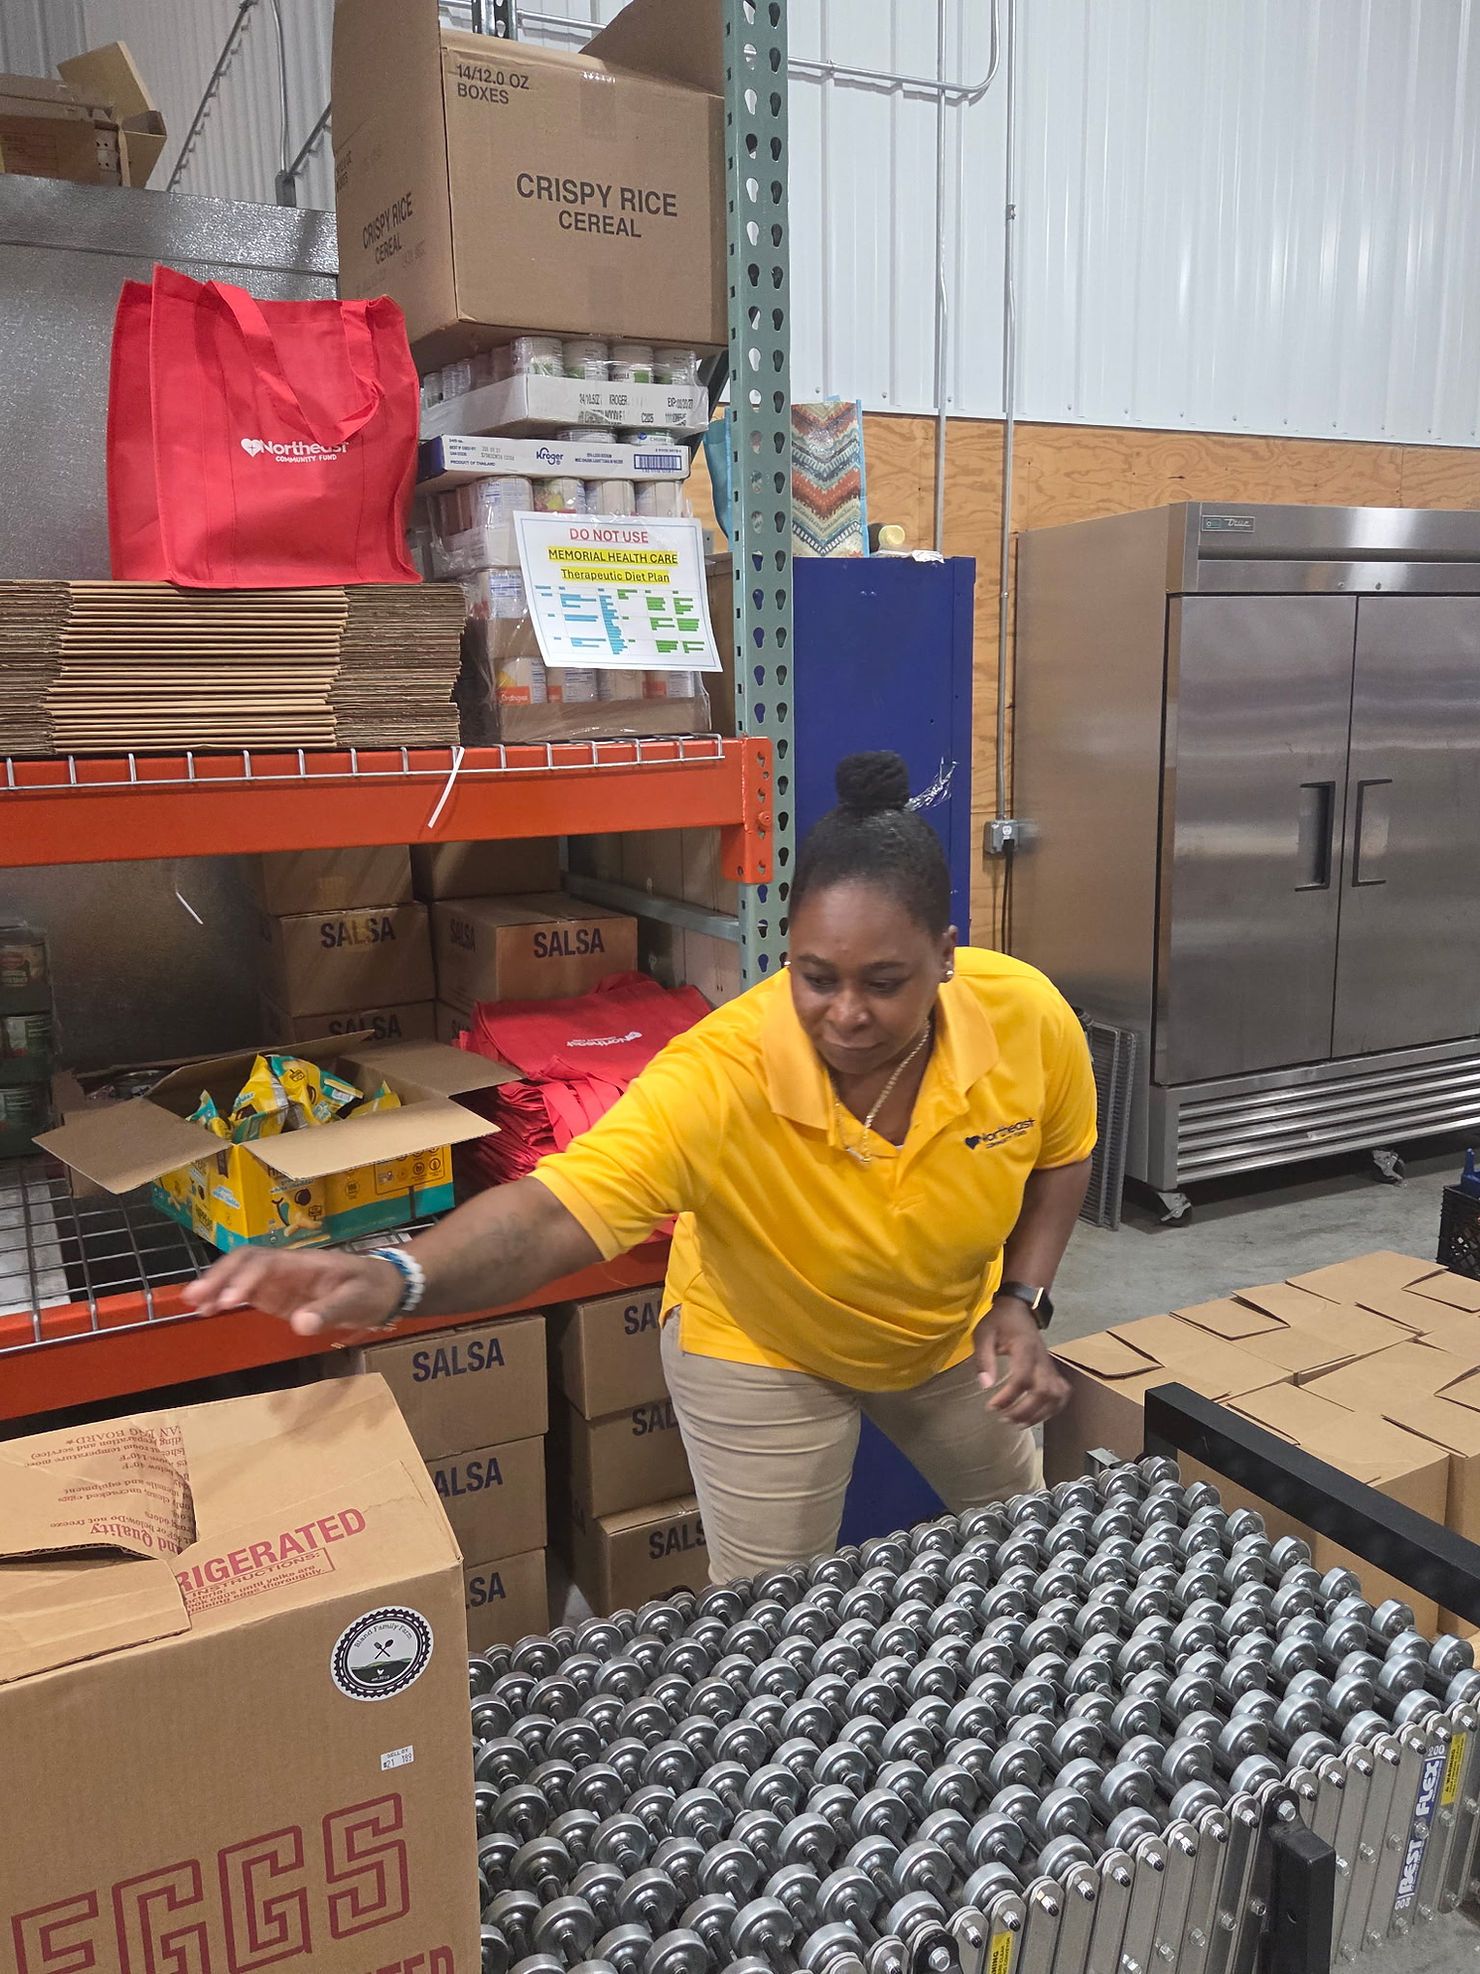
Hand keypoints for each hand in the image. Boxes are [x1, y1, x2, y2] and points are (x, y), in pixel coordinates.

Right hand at [183, 1247, 404, 1338]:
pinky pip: (245, 1292)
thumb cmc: (370, 1288)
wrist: (383, 1288)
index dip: (245, 1278)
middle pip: (245, 1262)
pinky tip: (207, 1311)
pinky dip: (225, 1298)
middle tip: (196, 1298)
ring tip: (193, 1305)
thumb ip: (329, 1310)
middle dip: (220, 1276)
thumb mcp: (356, 1299)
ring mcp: (279, 1281)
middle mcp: (285, 1267)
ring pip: (239, 1274)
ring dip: (216, 1286)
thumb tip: (300, 1324)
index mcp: (302, 1263)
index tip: (230, 1300)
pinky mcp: (277, 1296)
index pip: (265, 1262)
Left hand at [973, 1297, 1069, 1425]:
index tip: (991, 1406)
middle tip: (1003, 1419)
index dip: (1008, 1396)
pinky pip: (1062, 1394)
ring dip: (1039, 1414)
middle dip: (1024, 1411)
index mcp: (1025, 1348)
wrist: (1019, 1308)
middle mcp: (1042, 1359)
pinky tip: (1037, 1416)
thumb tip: (985, 1385)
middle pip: (1043, 1391)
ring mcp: (1051, 1366)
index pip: (1022, 1377)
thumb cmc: (999, 1322)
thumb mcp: (983, 1334)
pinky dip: (1053, 1409)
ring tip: (1018, 1423)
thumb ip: (983, 1358)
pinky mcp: (1054, 1371)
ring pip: (1056, 1396)